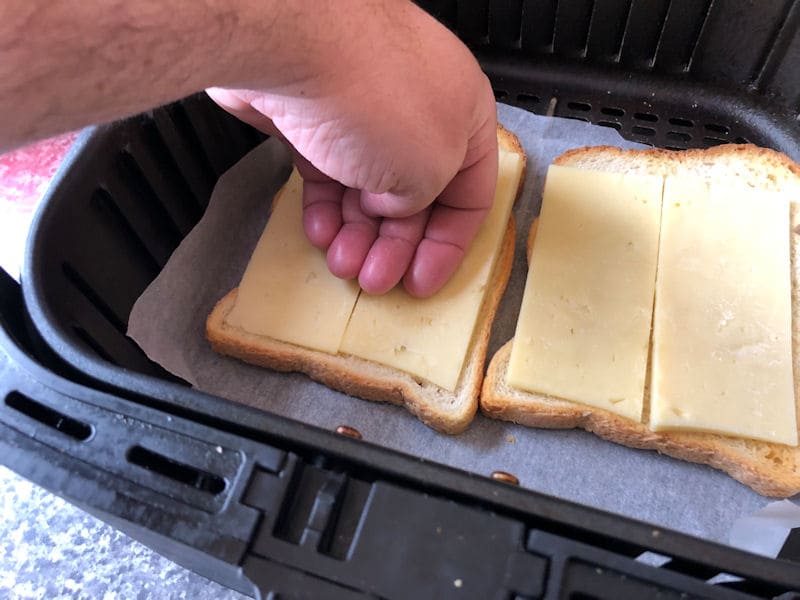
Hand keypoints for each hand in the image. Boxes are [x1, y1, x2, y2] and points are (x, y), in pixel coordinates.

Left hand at [208, 2, 496, 296]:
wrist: (294, 43)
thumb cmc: (378, 99)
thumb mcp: (430, 168)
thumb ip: (422, 201)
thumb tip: (393, 207)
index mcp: (464, 116)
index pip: (470, 193)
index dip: (448, 244)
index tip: (423, 282)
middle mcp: (418, 113)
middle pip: (414, 197)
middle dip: (394, 246)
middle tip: (375, 282)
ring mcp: (364, 114)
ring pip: (366, 190)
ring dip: (357, 235)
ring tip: (342, 266)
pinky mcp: (315, 119)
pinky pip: (327, 175)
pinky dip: (325, 209)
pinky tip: (319, 235)